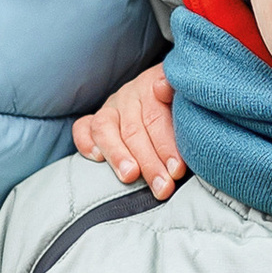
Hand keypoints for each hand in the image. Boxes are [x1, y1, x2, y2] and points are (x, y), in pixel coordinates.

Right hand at [73, 64, 182, 197]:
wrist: (171, 99)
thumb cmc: (184, 111)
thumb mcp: (188, 101)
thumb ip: (179, 95)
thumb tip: (163, 87)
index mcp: (155, 85)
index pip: (155, 117)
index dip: (166, 145)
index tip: (177, 170)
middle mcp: (130, 94)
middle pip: (134, 129)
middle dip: (149, 162)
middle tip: (163, 187)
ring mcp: (111, 107)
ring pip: (105, 128)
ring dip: (118, 154)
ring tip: (130, 176)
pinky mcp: (95, 121)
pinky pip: (82, 128)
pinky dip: (86, 142)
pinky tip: (97, 159)